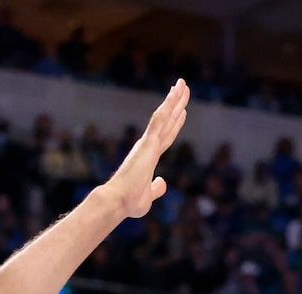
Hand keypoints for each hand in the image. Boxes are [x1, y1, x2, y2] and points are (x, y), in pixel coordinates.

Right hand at [106, 79, 189, 218]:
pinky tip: (174, 94)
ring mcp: (148, 143)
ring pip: (165, 116)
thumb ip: (157, 188)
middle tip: (183, 87)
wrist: (118, 201)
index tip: (182, 111)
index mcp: (150, 157)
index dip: (175, 123)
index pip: (167, 136)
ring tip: (182, 84)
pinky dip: (167, 106)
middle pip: (168, 121)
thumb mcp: (148, 197)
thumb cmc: (129, 202)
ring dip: (174, 99)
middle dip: (177, 104)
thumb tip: (163, 182)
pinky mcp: (147, 143)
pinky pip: (159, 120)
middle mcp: (149, 146)